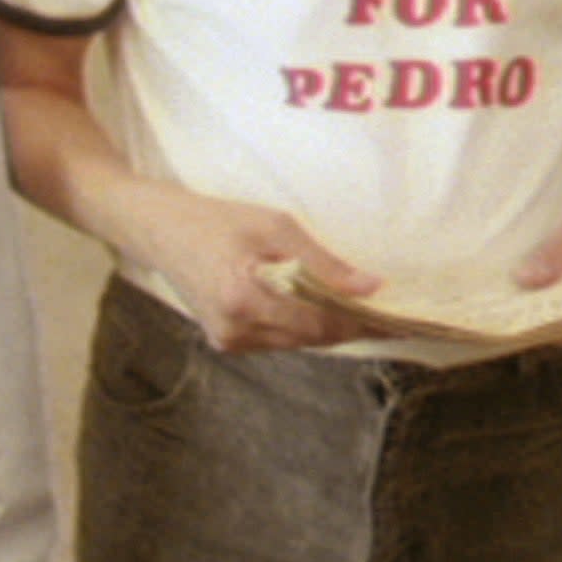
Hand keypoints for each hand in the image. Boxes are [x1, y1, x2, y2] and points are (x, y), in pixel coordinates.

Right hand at [138, 183, 380, 353]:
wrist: (162, 231)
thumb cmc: (219, 220)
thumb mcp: (275, 226)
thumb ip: (322, 262)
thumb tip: (371, 287)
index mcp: (245, 301)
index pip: (319, 323)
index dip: (361, 323)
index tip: (399, 321)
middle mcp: (236, 332)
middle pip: (311, 338)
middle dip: (351, 326)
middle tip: (392, 316)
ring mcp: (228, 341)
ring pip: (296, 341)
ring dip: (328, 326)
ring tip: (366, 311)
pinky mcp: (225, 341)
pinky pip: (277, 338)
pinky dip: (302, 324)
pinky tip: (323, 307)